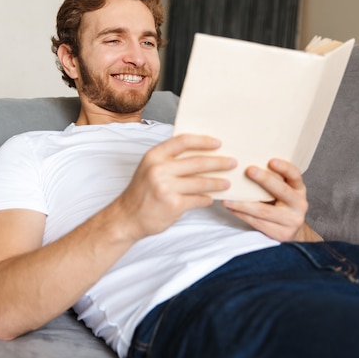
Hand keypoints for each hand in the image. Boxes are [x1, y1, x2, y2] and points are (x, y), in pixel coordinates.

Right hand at [113, 134, 235, 240]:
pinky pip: (198, 199)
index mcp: (154, 156)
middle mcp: (159, 169)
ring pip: (201, 182)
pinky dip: (207, 199)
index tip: (218, 143)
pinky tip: (211, 199)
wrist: (127, 217)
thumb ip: (169, 159)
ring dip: (217, 182)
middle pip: (197, 162)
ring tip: (227, 183)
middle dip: (218, 162)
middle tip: (231, 162)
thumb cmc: (141, 192)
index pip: (183, 141)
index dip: (203, 141)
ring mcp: (166, 187)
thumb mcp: (149, 168)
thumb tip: (201, 154)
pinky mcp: (173, 205)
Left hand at [221, 158, 319, 241]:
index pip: (295, 175)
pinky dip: (242, 214)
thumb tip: (244, 162)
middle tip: (248, 170)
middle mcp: (299, 204)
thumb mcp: (283, 191)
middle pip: (282, 191)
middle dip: (264, 179)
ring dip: (243, 204)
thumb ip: (273, 180)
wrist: (290, 231)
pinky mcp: (281, 234)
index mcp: (299, 189)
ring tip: (227, 198)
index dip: (285, 168)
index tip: (271, 161)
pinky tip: (230, 208)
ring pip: (264, 210)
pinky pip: (257, 222)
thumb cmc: (280, 205)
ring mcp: (292, 220)